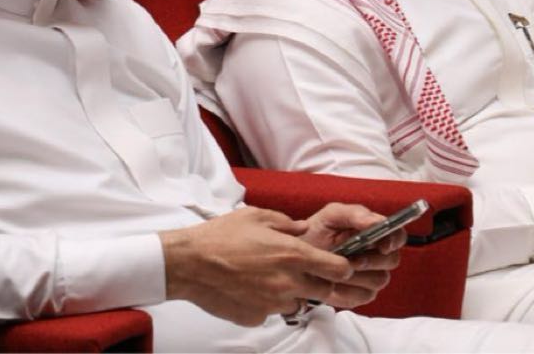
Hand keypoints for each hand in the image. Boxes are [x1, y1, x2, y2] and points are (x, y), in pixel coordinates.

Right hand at [158, 206, 354, 325]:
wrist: (189, 263)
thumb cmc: (221, 236)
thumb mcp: (256, 216)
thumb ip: (286, 223)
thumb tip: (301, 229)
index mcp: (292, 254)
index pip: (339, 269)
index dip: (344, 267)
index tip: (339, 264)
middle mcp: (288, 282)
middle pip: (326, 291)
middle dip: (322, 282)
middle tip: (303, 271)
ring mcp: (274, 303)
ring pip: (298, 302)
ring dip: (293, 292)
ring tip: (267, 276)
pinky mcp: (258, 317)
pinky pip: (273, 311)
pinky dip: (268, 301)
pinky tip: (249, 286)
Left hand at [298, 203, 403, 308]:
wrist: (295, 257)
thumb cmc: (315, 233)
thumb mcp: (330, 216)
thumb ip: (354, 214)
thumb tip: (376, 221)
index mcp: (374, 233)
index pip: (398, 236)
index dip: (394, 239)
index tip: (383, 244)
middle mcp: (377, 255)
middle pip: (392, 260)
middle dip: (372, 259)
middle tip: (351, 258)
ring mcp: (370, 277)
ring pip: (379, 279)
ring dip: (357, 274)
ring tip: (337, 268)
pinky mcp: (360, 295)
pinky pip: (364, 295)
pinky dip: (347, 289)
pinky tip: (332, 282)